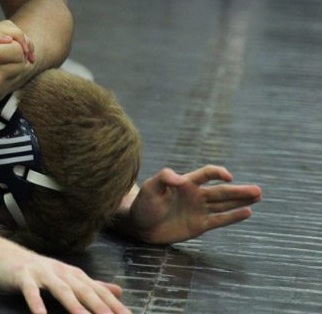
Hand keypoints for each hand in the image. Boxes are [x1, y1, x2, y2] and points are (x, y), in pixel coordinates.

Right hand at [0, 250, 129, 313]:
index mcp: (73, 274)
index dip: (113, 305)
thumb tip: (120, 291)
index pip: (97, 291)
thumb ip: (93, 285)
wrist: (4, 256)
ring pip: (60, 290)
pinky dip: (36, 303)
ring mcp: (42, 273)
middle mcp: (61, 272)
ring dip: (73, 305)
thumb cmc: (39, 271)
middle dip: (99, 306)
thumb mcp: (67, 277)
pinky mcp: (23, 277)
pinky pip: (31, 291)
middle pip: (83, 290)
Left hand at [128, 166, 261, 244]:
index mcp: (186, 183)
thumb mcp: (150, 188)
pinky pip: (219, 220)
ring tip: (258, 196)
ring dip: (241, 201)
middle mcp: (196, 195)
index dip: (217, 173)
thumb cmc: (143, 203)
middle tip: (258, 190)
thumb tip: (182, 179)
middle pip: (221, 191)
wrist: (140, 225)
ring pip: (224, 204)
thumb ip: (164, 178)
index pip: (206, 174)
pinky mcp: (199, 225)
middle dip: (239, 190)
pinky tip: (247, 212)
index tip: (229, 176)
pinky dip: (233, 217)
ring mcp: (199, 210)